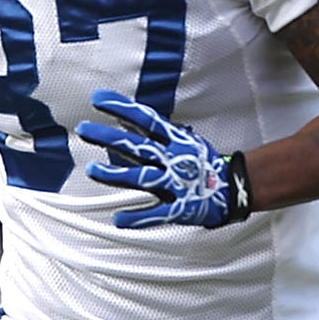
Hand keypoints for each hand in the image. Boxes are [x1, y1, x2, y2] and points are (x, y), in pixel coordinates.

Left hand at [74, 90, 250, 229]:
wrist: (234, 189)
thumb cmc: (202, 164)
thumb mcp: (183, 140)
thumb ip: (156, 134)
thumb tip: (125, 120)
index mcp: (175, 141)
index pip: (144, 119)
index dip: (121, 108)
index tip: (97, 100)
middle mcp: (173, 159)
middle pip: (137, 145)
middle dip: (110, 137)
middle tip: (84, 130)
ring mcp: (175, 184)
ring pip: (142, 177)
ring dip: (116, 174)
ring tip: (93, 170)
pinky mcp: (179, 208)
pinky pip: (156, 213)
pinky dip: (138, 218)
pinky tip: (119, 219)